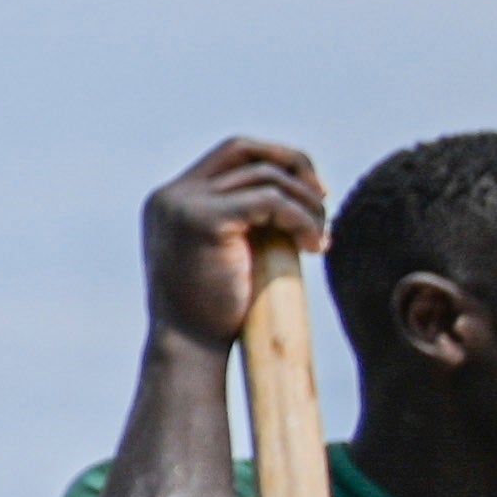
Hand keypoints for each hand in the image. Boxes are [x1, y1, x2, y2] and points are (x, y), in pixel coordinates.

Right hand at [146, 137, 332, 352]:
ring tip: (319, 239)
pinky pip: (270, 200)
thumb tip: (301, 191)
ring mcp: (182, 204)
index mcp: (172, 200)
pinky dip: (302, 219)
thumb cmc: (215, 310)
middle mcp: (171, 195)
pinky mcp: (201, 220)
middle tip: (324, 197)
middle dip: (294, 163)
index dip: (277, 163)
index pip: (231, 155)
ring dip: (306, 204)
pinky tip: (313, 248)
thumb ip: (248, 217)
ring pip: (265, 176)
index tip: (311, 195)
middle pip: (244, 148)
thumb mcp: (230, 250)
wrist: (191, 347)